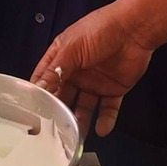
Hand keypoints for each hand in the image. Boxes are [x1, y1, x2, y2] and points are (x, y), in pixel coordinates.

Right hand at [32, 4, 154, 135]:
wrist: (134, 29)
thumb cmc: (99, 30)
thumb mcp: (71, 48)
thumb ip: (55, 70)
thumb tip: (37, 88)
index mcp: (62, 59)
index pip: (45, 80)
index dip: (39, 95)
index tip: (31, 112)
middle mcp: (76, 73)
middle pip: (64, 98)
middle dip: (59, 113)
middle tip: (53, 131)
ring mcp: (95, 83)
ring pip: (84, 107)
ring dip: (80, 121)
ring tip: (76, 136)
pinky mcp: (114, 90)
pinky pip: (108, 109)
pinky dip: (105, 120)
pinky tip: (102, 129)